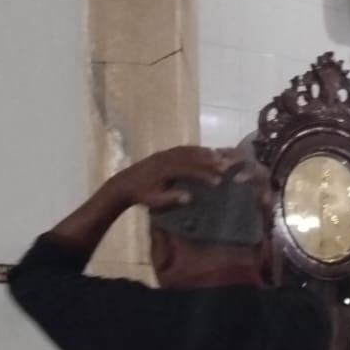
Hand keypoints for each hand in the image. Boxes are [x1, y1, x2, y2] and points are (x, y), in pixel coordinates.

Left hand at [107, 146, 251, 210]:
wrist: (124, 184)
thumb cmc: (141, 195)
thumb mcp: (155, 200)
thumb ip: (171, 198)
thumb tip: (190, 197)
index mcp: (164, 170)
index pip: (189, 171)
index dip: (204, 175)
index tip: (218, 181)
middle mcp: (166, 158)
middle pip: (191, 157)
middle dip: (209, 161)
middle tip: (225, 164)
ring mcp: (164, 154)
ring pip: (187, 151)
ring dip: (204, 153)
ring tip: (219, 156)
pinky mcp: (164, 153)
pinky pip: (182, 149)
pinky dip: (195, 149)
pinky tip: (204, 151)